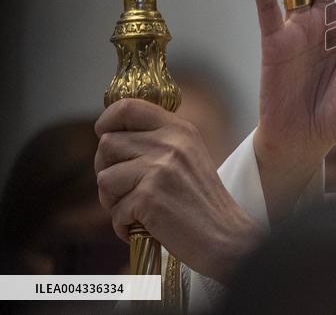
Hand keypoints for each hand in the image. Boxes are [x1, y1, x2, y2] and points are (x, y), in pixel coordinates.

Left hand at [94, 99, 264, 281]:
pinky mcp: (149, 197)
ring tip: (139, 209)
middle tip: (128, 189)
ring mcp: (158, 169)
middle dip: (108, 169)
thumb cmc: (202, 202)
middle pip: (107, 144)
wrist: (225, 236)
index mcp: (179, 129)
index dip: (107, 120)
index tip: (103, 133)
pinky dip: (124, 225)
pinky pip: (114, 211)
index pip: (128, 107)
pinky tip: (146, 226)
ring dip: (113, 200)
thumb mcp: (187, 156)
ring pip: (104, 178)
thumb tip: (110, 137)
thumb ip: (157, 141)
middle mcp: (169, 143)